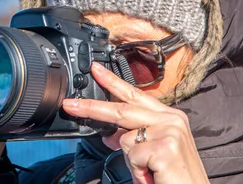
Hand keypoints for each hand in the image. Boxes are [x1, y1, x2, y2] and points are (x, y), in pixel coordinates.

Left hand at [62, 62, 208, 183]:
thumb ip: (132, 138)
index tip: (95, 70)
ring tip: (150, 172)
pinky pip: (133, 156)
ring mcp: (170, 132)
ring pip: (126, 138)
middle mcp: (172, 119)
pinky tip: (153, 176)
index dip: (113, 82)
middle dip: (92, 108)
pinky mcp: (165, 148)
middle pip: (123, 109)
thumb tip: (108, 132)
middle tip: (69, 105)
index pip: (135, 94)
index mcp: (170, 116)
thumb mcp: (150, 154)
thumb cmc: (172, 177)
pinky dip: (138, 171)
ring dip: (132, 161)